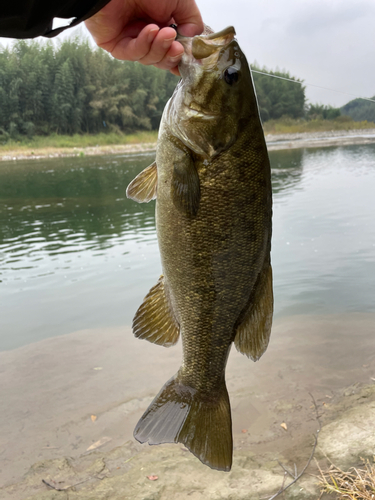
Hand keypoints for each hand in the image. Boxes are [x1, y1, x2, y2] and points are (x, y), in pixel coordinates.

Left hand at [85, 0, 202, 74]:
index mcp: (163, 26)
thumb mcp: (180, 1)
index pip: (173, 50)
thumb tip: (194, 39)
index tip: (192, 60)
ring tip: (164, 33)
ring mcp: (131, 42)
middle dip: (172, 56)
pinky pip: (133, 54)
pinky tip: (150, 31)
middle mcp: (147, 36)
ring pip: (150, 59)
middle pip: (163, 60)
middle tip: (177, 47)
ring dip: (159, 48)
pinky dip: (144, 44)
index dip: (182, 58)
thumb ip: (192, 20)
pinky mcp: (116, 46)